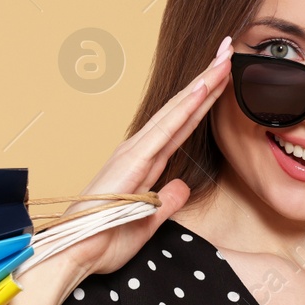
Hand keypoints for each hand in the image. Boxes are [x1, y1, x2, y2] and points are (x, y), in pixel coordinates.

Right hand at [49, 35, 235, 279]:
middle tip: (228, 52)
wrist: (76, 252)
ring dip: (202, 85)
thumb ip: (166, 202)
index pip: (182, 126)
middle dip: (207, 80)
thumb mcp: (148, 221)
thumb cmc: (104, 239)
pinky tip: (203, 89)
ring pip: (178, 111)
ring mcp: (136, 152)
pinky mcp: (134, 161)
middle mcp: (139, 150)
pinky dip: (186, 107)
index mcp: (144, 163)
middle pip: (182, 110)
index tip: (222, 78)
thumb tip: (181, 188)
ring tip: (224, 60)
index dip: (204, 101)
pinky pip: (167, 129)